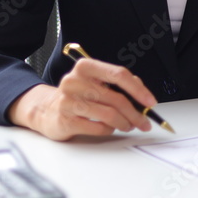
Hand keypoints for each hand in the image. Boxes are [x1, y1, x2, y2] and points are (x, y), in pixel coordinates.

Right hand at [7, 58, 156, 140]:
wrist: (47, 110)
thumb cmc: (78, 95)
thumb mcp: (96, 82)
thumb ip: (118, 83)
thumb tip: (141, 93)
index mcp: (86, 67)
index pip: (119, 75)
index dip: (138, 89)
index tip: (150, 101)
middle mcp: (75, 81)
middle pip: (116, 98)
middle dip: (135, 113)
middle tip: (144, 122)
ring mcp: (68, 101)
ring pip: (109, 115)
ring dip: (124, 123)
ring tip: (128, 125)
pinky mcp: (66, 120)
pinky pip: (98, 128)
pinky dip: (109, 130)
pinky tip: (109, 128)